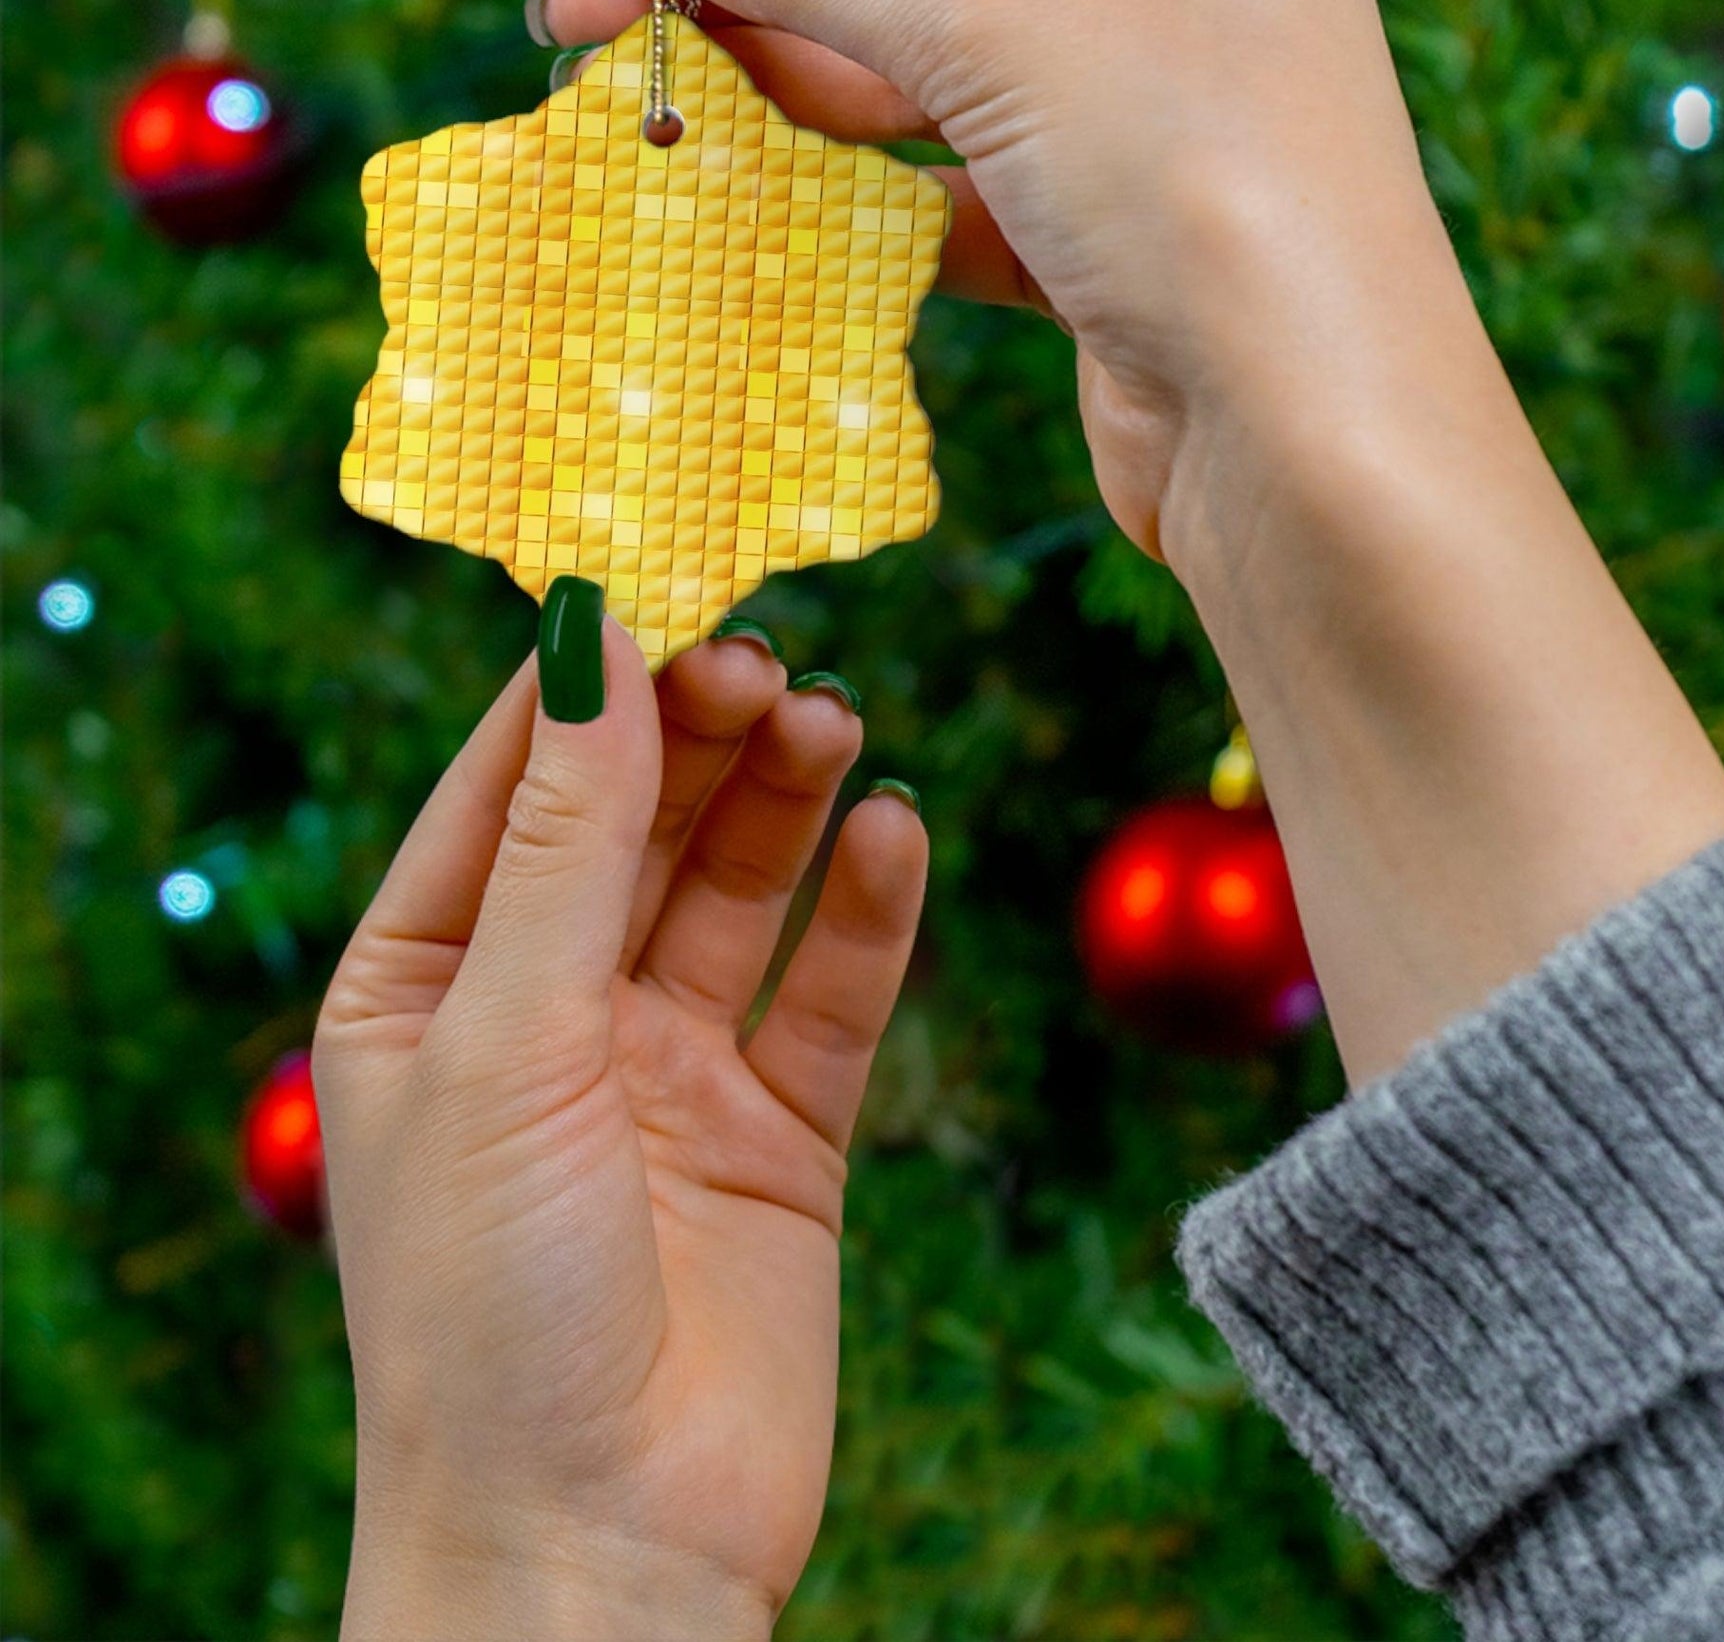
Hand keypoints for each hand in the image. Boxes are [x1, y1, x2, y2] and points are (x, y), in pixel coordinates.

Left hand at [314, 610, 924, 1639]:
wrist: (599, 1551)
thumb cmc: (489, 1307)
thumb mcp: (505, 1041)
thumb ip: (564, 841)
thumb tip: (591, 638)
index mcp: (427, 987)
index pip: (507, 788)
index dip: (581, 685)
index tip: (660, 581)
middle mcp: (548, 1016)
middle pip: (636, 824)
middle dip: (697, 734)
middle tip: (768, 658)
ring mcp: (669, 1073)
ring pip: (738, 889)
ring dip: (786, 800)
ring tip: (835, 720)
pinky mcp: (780, 1135)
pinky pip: (830, 992)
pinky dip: (867, 910)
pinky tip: (894, 831)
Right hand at [540, 0, 1446, 562]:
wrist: (1312, 450)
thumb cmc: (1204, 189)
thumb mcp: (1002, 33)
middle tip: (578, 13)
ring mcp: (1139, 109)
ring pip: (923, 71)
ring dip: (785, 85)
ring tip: (640, 97)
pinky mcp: (1103, 235)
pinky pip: (949, 183)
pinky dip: (854, 191)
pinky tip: (746, 191)